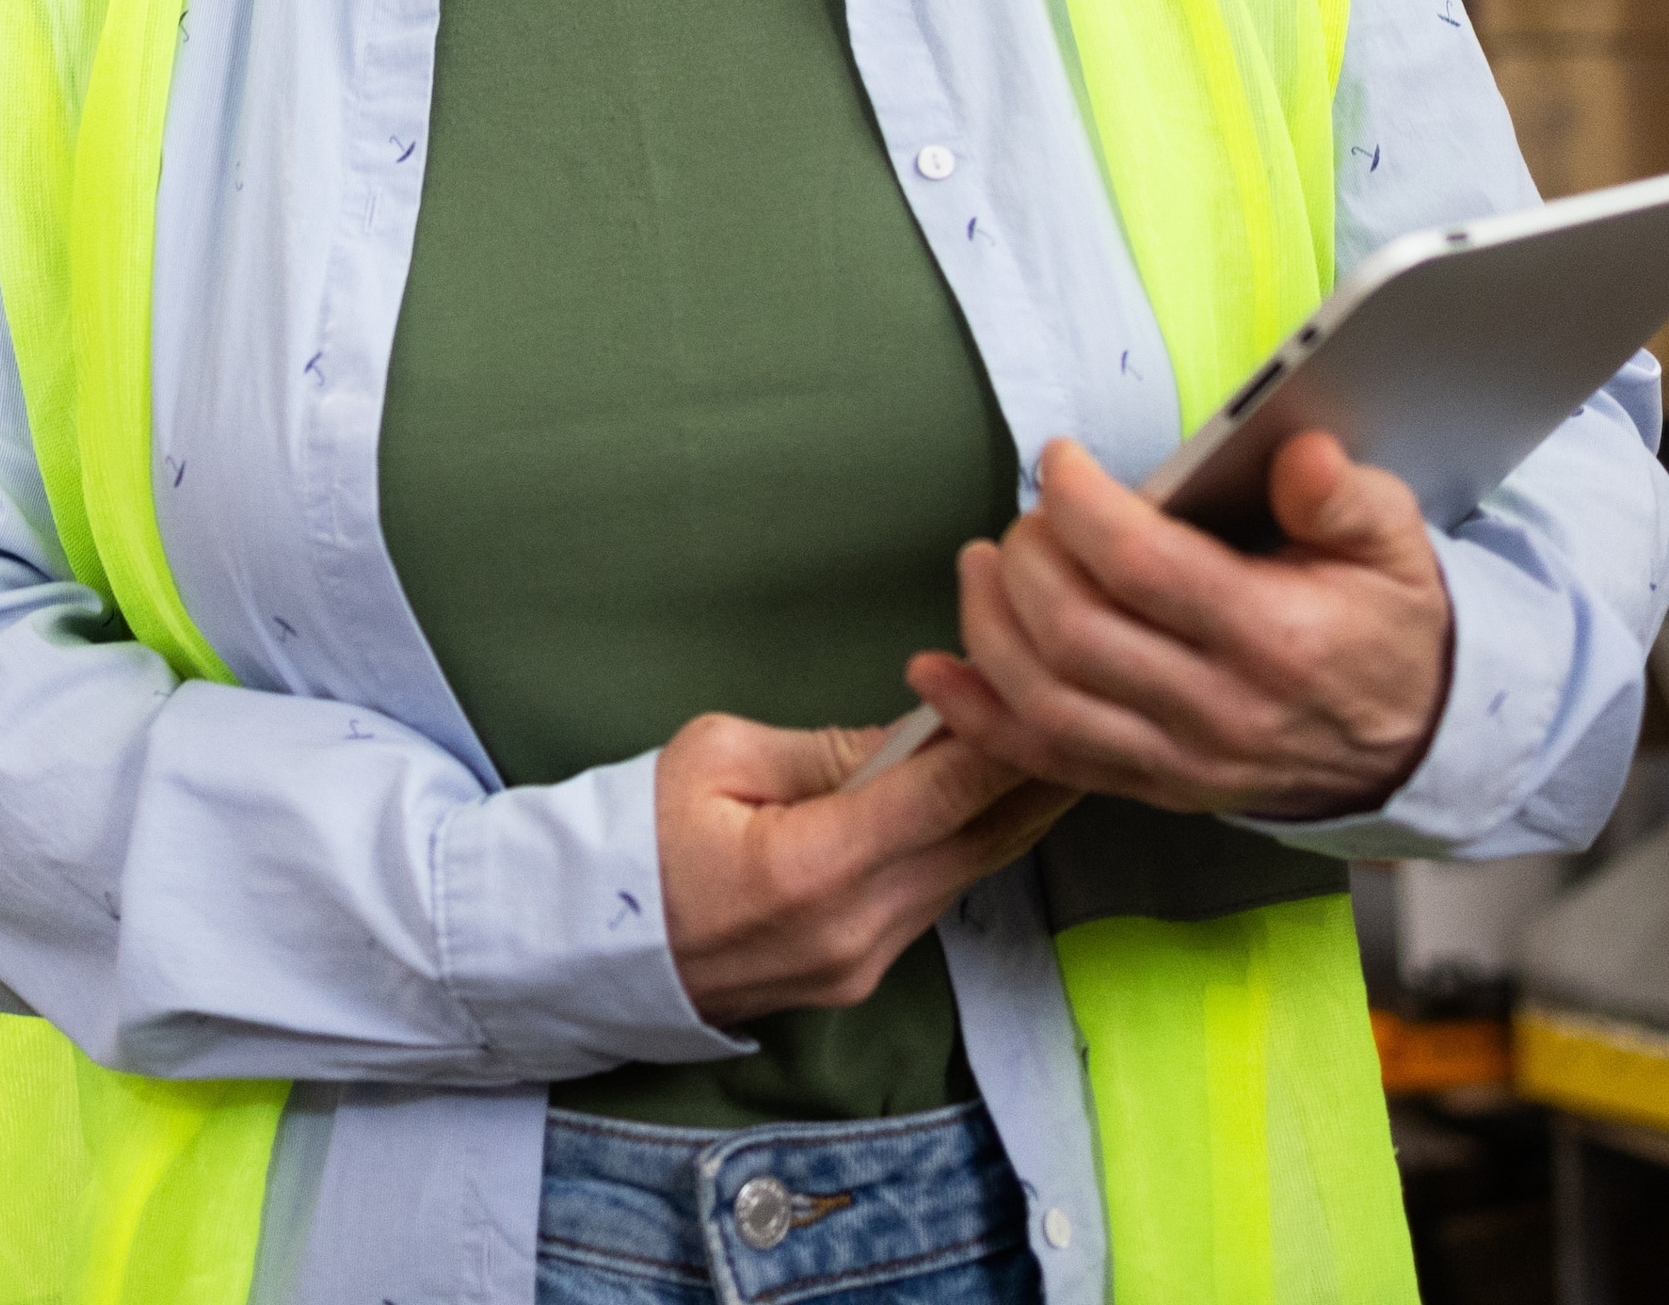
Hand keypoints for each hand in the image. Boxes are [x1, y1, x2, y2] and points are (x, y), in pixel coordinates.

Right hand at [653, 711, 1074, 1025]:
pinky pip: (933, 900)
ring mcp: (860, 966)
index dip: (1011, 741)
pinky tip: (988, 799)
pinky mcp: (857, 980)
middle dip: (1039, 775)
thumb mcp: (718, 758)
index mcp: (812, 870)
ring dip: (1010, 810)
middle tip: (1090, 709)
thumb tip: (916, 733)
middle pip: (979, 843)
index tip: (1058, 688)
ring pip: (966, 874)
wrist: (579, 950)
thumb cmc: (633, 837)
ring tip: (1056, 741)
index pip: (946, 797)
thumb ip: (830, 750)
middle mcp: (853, 931)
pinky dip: (965, 844)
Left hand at [905, 431, 1452, 820]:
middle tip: (1031, 513)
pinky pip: (1046, 762)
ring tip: (982, 562)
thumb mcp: (1394, 542)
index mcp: (1276, 639)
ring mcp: (1181, 760)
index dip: (1080, 502)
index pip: (1142, 566)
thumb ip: (1344, 496)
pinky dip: (978, 718)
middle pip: (1075, 634)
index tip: (1059, 460)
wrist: (1414, 740)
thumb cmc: (1387, 625)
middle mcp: (1220, 711)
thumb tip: (1299, 456)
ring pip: (1045, 702)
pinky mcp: (1154, 787)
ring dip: (989, 626)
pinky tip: (938, 672)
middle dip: (1027, 557)